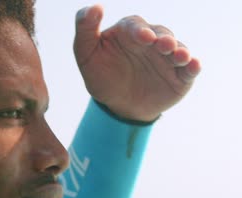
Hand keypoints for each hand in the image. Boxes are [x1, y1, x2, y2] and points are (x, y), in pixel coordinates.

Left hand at [74, 5, 200, 121]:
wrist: (117, 106)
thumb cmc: (101, 75)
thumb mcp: (86, 54)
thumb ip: (85, 30)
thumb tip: (94, 6)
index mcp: (129, 32)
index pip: (135, 25)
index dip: (139, 30)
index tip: (142, 37)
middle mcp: (152, 41)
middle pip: (161, 34)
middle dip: (163, 39)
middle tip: (163, 46)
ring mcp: (168, 58)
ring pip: (178, 49)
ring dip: (180, 51)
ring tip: (180, 56)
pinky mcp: (180, 76)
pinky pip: (189, 69)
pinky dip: (193, 66)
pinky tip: (194, 66)